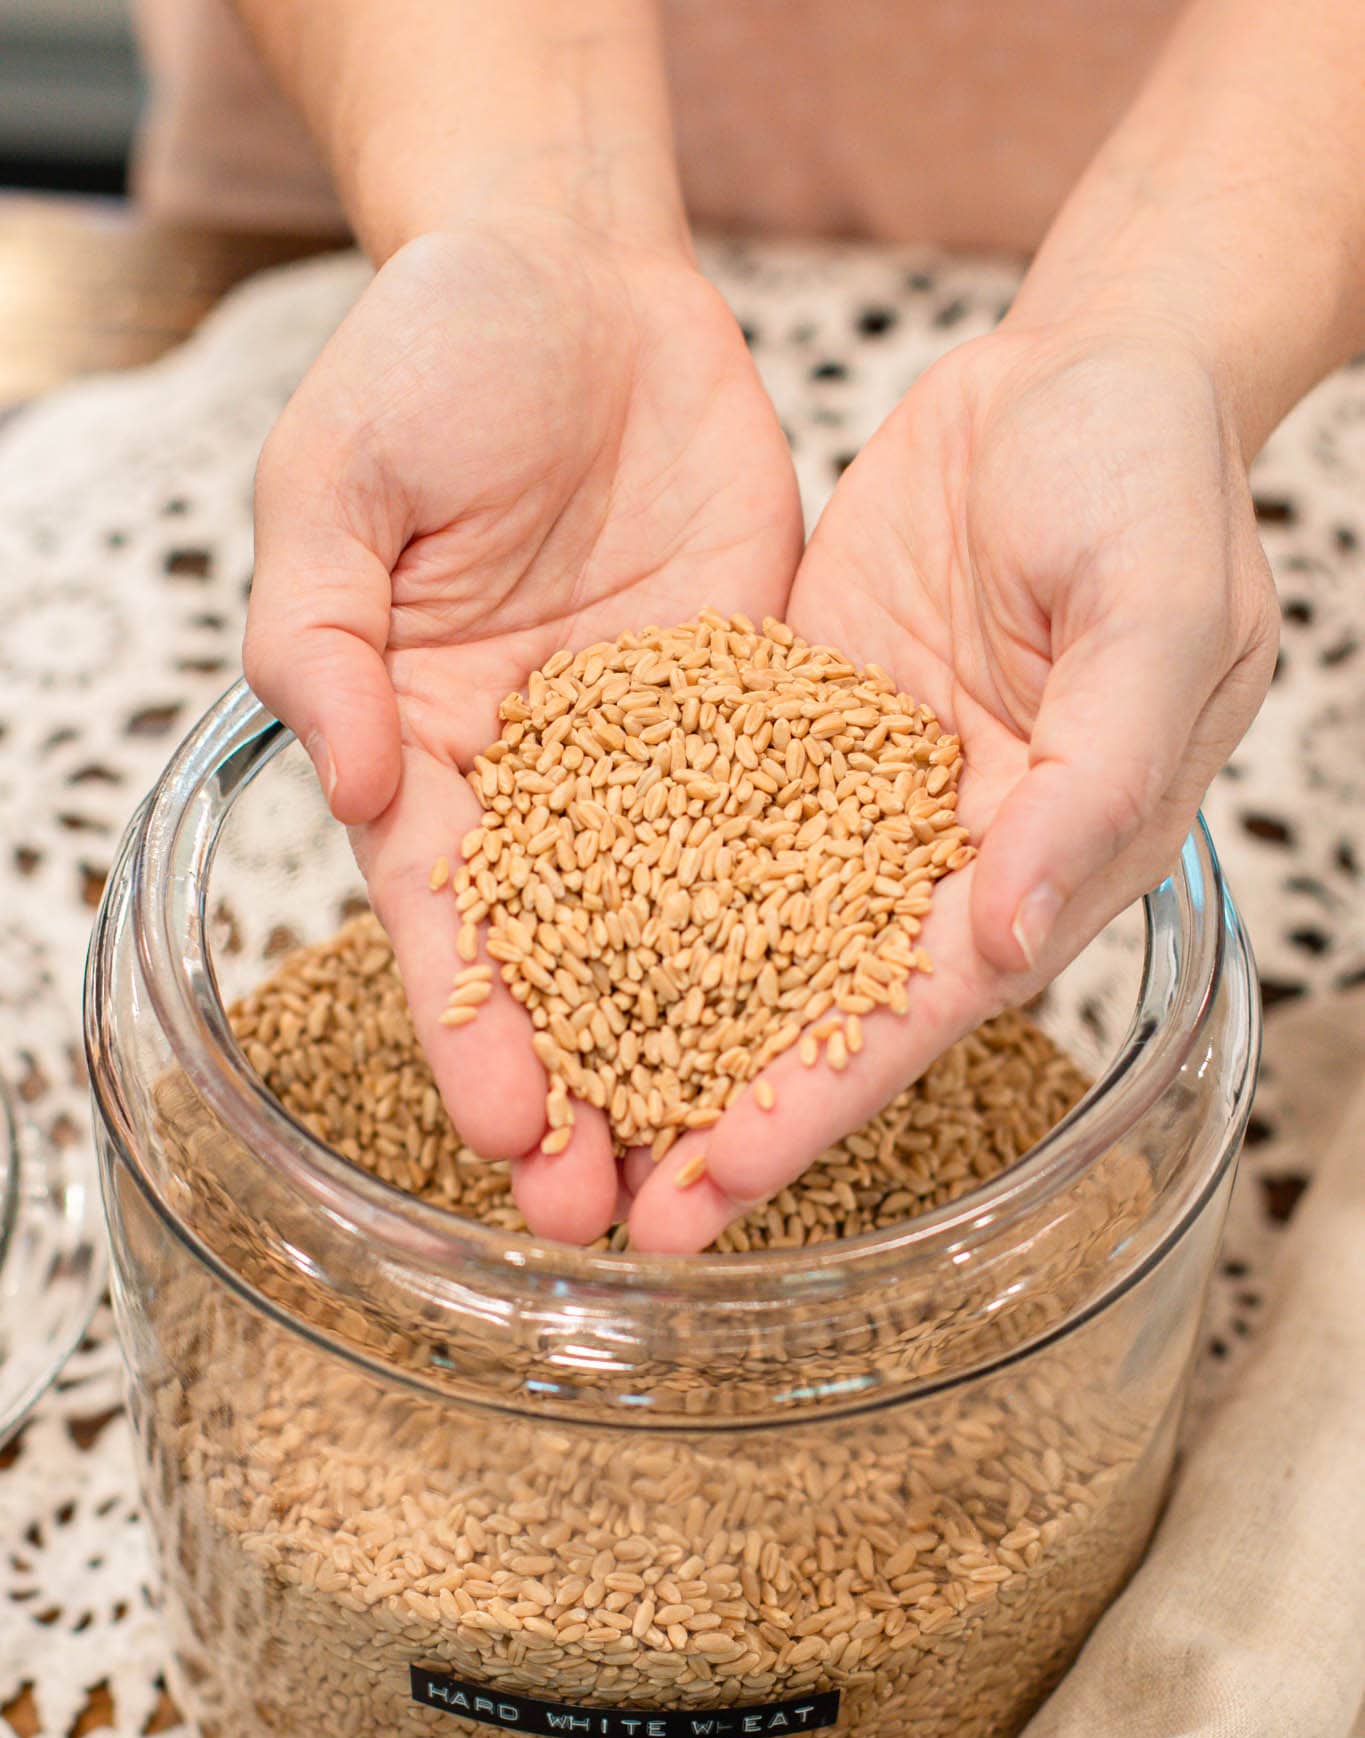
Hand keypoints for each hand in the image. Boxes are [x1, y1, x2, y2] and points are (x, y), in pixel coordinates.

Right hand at [244, 220, 803, 1243]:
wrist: (577, 269)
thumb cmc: (433, 353)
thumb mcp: (336, 478)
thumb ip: (322, 627)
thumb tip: (351, 775)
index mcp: (422, 741)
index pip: (443, 917)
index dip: (471, 1024)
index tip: (506, 1130)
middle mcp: (538, 776)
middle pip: (564, 959)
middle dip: (585, 1085)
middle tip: (614, 1214)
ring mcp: (652, 755)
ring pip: (681, 926)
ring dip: (698, 1047)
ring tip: (725, 1164)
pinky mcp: (753, 711)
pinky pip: (783, 828)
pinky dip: (802, 924)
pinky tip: (833, 1012)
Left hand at [628, 320, 1278, 1250]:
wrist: (1088, 361)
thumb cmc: (1156, 476)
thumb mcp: (1159, 613)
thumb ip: (1098, 779)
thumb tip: (1007, 940)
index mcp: (1046, 856)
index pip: (916, 1009)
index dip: (817, 1101)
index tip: (715, 1187)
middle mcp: (944, 851)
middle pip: (812, 1001)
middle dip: (713, 1105)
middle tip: (603, 1212)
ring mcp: (859, 792)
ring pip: (743, 928)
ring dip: (654, 1018)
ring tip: (550, 1112)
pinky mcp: (794, 722)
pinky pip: (701, 812)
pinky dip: (632, 880)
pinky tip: (545, 938)